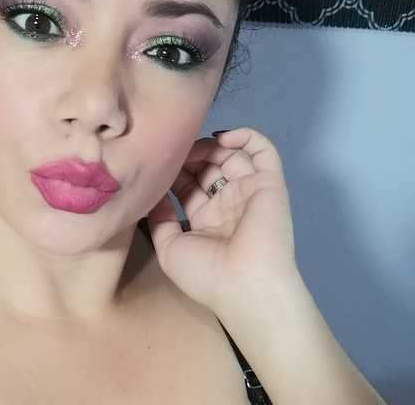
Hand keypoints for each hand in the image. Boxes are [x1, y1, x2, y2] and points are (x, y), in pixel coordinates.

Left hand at [145, 127, 297, 313]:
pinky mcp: (269, 184)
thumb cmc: (204, 272)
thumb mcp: (169, 247)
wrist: (243, 285)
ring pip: (232, 155)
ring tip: (197, 147)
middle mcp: (227, 203)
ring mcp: (249, 192)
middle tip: (176, 149)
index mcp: (206, 219)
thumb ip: (160, 218)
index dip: (174, 171)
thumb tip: (153, 193)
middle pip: (208, 166)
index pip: (189, 184)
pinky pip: (264, 152)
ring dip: (212, 146)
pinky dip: (246, 137)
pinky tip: (224, 138)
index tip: (159, 162)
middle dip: (191, 156)